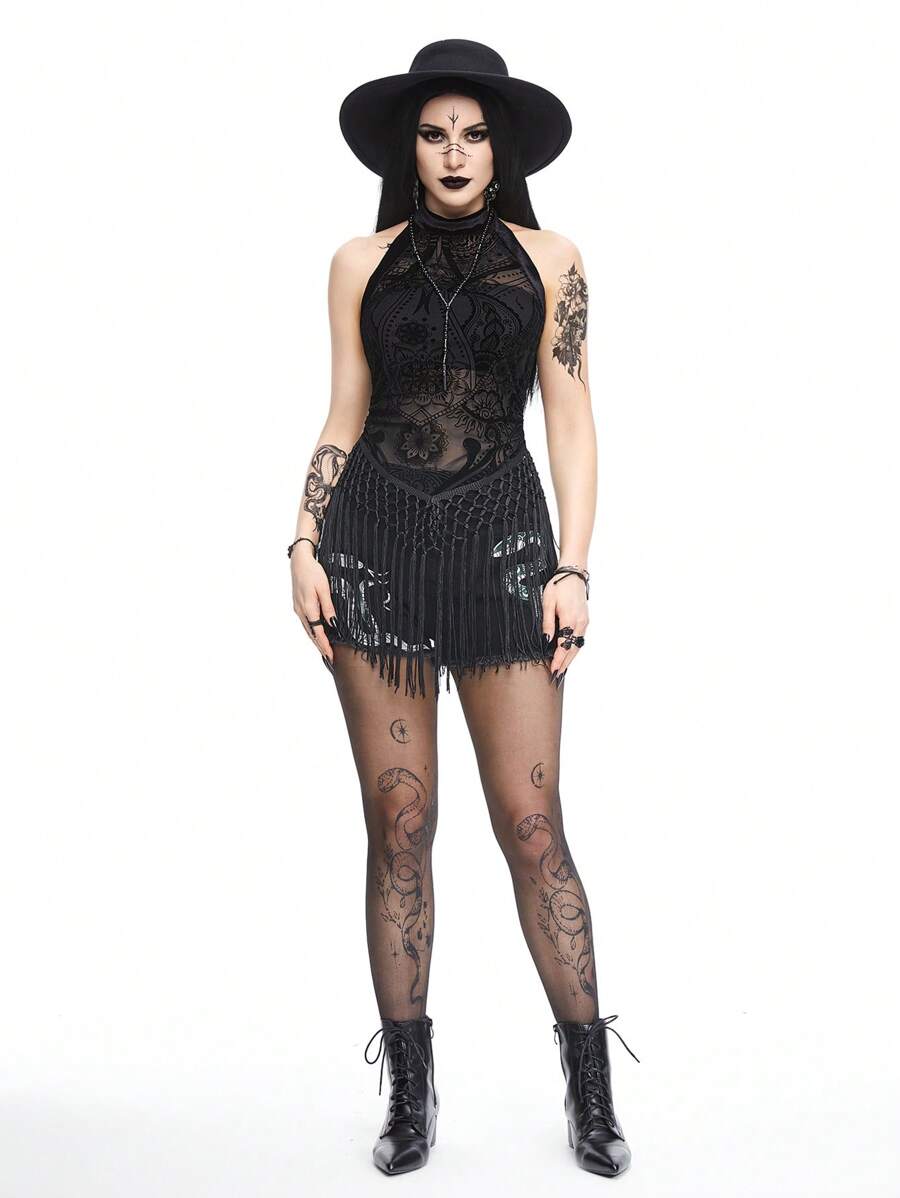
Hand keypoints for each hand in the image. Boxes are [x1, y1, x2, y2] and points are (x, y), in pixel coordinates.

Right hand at [291, 546, 337, 665]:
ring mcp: (298, 609)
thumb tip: (333, 623)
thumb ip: (328, 607)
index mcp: (308, 608)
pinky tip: (317, 633)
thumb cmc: (313, 572)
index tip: (330, 655)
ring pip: (308, 629)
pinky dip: (312, 631)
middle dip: (320, 646)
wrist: (299, 561)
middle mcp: (301, 611)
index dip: (324, 645)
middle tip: (329, 657)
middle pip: (311, 634)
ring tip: (324, 648)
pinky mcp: (298, 605)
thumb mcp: (324, 588)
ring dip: (316, 639)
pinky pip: (306, 622)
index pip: (318, 632)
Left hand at [542, 572, 588, 686]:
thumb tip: (546, 641)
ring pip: (578, 645)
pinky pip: (580, 638)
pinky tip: (568, 653)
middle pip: (573, 649)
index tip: (553, 670)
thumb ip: (547, 623)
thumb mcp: (547, 602)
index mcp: (570, 619)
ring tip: (562, 668)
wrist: (573, 573)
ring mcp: (584, 622)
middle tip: (557, 675)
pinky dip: (574, 648)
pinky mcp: (585, 619)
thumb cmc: (558, 585)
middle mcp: (580, 623)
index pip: (564, 646)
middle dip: (565, 663)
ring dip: (571, 658)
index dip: (558, 659)